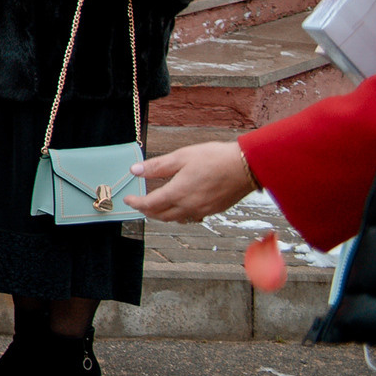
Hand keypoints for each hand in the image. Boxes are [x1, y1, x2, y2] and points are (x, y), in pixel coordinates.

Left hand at [125, 140, 257, 222]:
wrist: (247, 166)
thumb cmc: (215, 158)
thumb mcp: (181, 157)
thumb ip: (157, 166)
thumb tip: (135, 170)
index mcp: (178, 193)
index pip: (150, 205)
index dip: (136, 203)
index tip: (128, 199)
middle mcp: (189, 206)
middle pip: (161, 216)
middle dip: (147, 211)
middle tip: (139, 204)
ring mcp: (203, 210)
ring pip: (177, 219)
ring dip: (163, 215)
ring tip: (156, 206)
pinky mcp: (214, 210)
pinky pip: (191, 217)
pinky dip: (180, 214)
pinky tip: (180, 205)